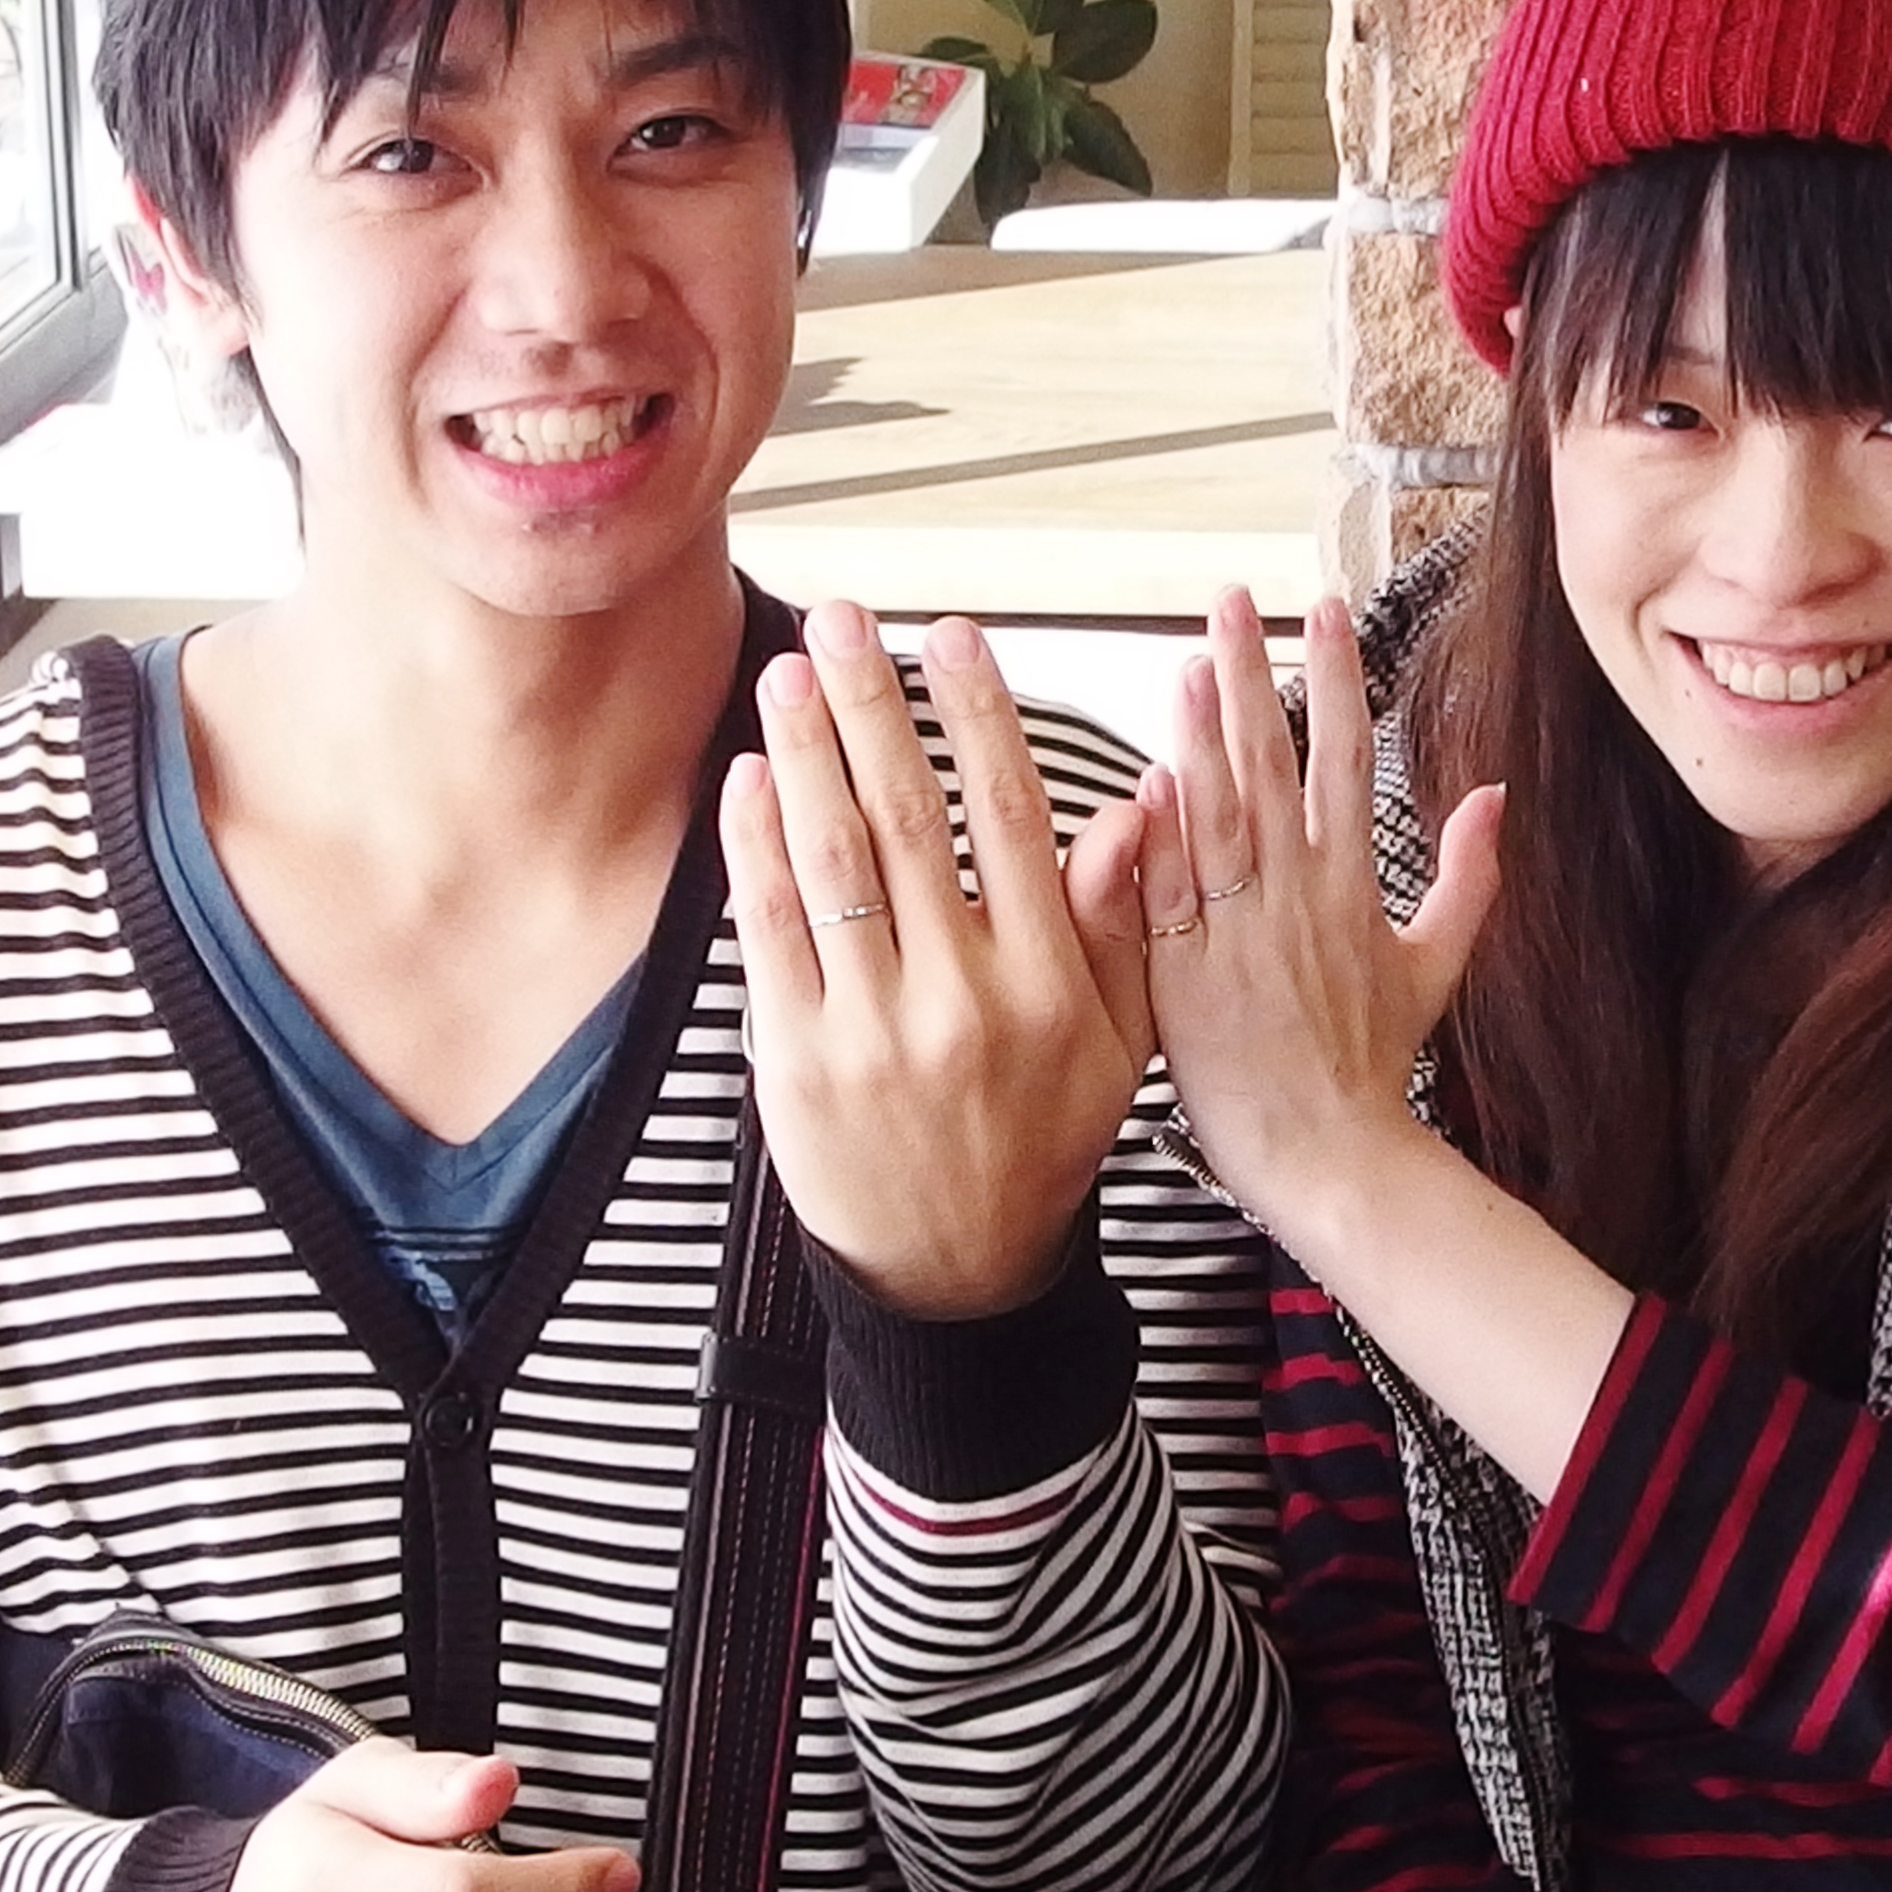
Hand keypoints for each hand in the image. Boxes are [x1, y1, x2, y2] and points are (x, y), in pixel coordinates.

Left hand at [722, 602, 1157, 1316]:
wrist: (955, 1273)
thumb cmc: (1039, 1141)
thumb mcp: (1117, 1042)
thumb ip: (1119, 922)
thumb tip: (1141, 802)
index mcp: (1047, 987)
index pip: (1012, 820)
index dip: (978, 716)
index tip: (952, 635)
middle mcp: (961, 1003)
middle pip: (910, 821)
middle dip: (872, 706)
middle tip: (846, 618)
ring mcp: (871, 1032)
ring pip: (834, 863)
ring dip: (805, 755)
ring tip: (789, 672)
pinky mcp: (795, 1061)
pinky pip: (771, 933)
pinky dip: (755, 847)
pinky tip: (749, 776)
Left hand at [1136, 587, 1501, 1242]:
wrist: (1331, 1154)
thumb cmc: (1372, 1067)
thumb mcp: (1435, 965)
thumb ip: (1467, 877)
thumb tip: (1494, 796)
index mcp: (1353, 885)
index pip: (1346, 756)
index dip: (1335, 676)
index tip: (1323, 610)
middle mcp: (1298, 896)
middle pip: (1274, 763)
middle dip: (1254, 673)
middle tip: (1231, 600)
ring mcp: (1240, 932)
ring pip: (1219, 813)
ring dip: (1203, 733)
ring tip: (1190, 659)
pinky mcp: (1187, 973)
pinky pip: (1171, 891)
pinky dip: (1161, 836)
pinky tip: (1149, 775)